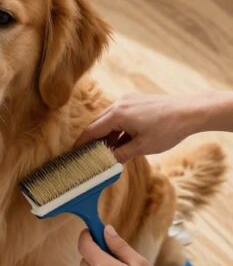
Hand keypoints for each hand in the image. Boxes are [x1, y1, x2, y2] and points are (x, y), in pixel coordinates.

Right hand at [77, 94, 208, 160]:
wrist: (191, 112)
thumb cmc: (168, 129)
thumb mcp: (142, 147)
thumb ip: (120, 155)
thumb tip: (106, 164)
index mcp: (117, 114)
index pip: (91, 131)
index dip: (81, 144)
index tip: (73, 155)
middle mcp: (119, 104)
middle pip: (98, 124)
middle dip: (93, 141)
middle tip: (87, 157)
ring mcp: (129, 101)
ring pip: (110, 121)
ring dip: (107, 137)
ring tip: (107, 154)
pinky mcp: (137, 102)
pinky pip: (120, 117)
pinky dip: (117, 130)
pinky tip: (122, 143)